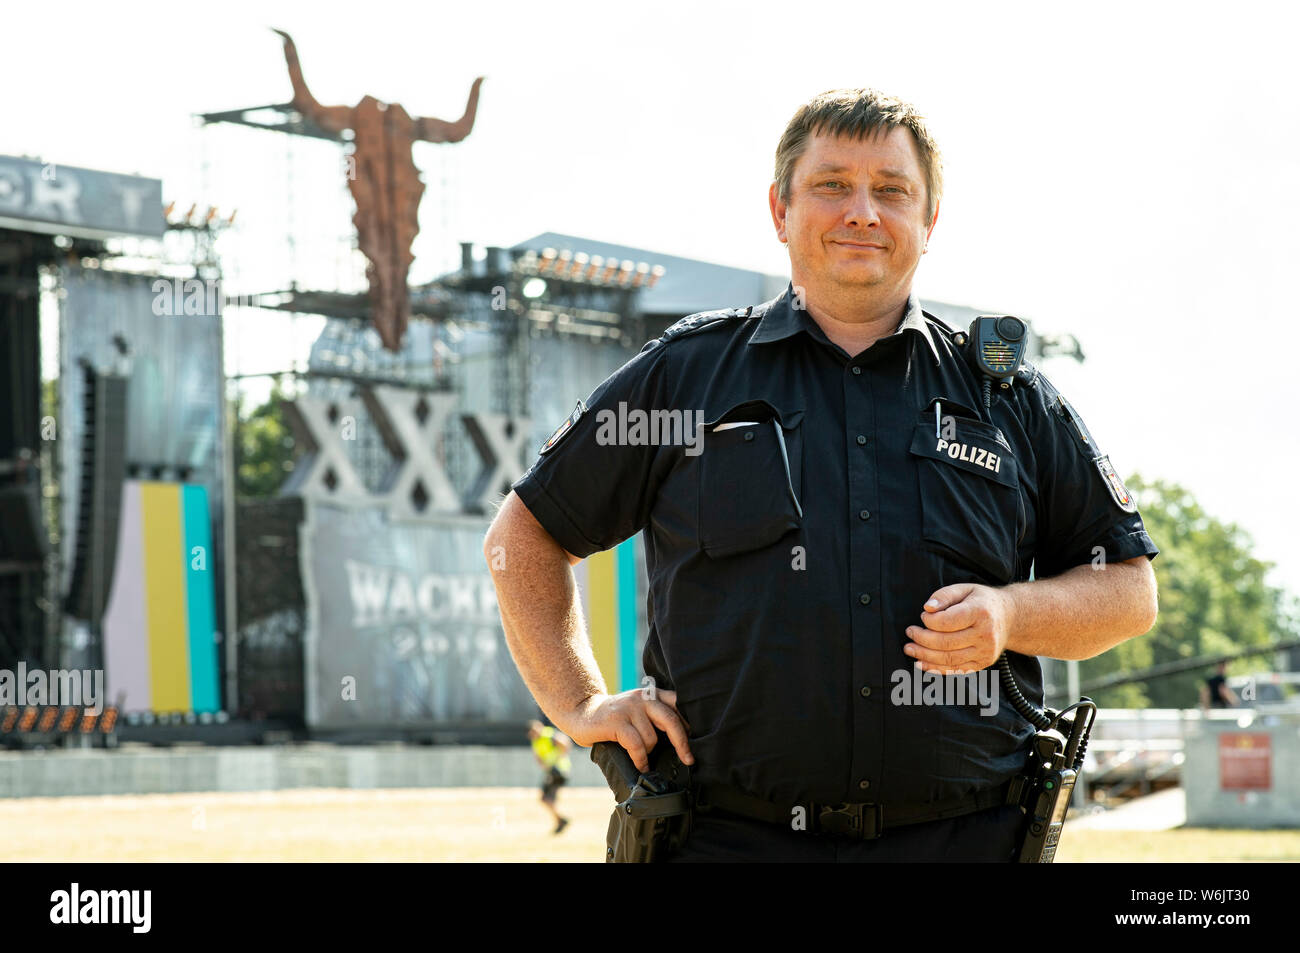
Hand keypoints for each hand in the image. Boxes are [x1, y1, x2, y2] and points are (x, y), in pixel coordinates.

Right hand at [559, 687, 693, 772]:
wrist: (582, 713)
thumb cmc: (615, 718)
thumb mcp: (639, 711)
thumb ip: (656, 717)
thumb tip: (683, 741)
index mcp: (652, 695)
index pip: (678, 704)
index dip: (690, 723)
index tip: (698, 741)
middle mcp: (643, 698)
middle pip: (671, 720)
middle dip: (682, 743)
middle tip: (689, 760)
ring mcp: (629, 709)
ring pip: (652, 738)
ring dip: (649, 753)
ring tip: (642, 757)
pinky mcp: (616, 721)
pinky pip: (636, 745)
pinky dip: (640, 760)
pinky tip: (640, 766)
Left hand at [904, 583, 1014, 674]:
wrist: (1010, 618)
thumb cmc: (981, 601)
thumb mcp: (965, 589)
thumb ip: (945, 595)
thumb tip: (927, 608)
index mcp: (981, 612)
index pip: (947, 621)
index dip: (929, 620)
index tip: (923, 615)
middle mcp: (985, 635)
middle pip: (946, 642)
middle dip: (922, 639)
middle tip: (909, 633)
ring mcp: (986, 652)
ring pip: (949, 659)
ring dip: (924, 656)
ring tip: (909, 649)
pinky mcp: (983, 663)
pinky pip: (956, 670)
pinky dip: (936, 668)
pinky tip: (921, 663)